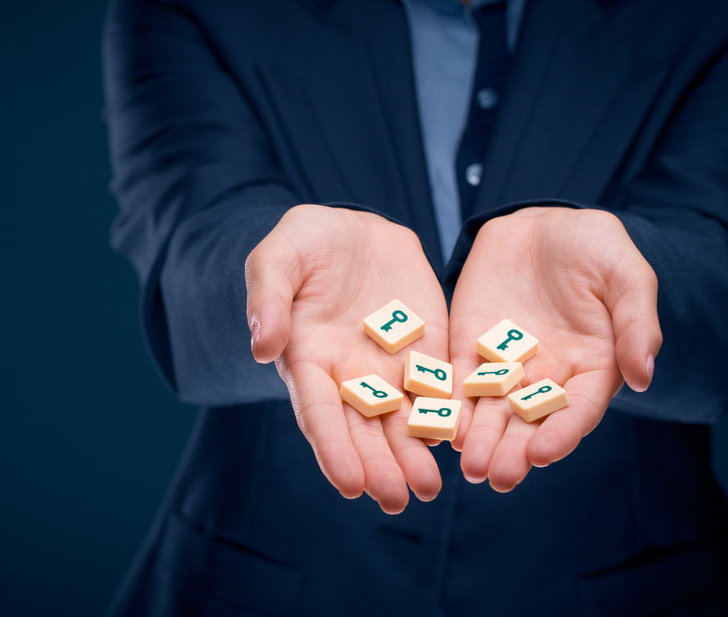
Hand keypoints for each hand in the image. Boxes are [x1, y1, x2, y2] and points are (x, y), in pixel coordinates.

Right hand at [246, 205, 447, 513]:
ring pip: (403, 419)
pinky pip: (441, 386)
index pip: (319, 412)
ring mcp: (389, 366)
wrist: (354, 229)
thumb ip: (269, 299)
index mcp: (307, 359)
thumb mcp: (277, 258)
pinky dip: (451, 414)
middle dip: (379, 465)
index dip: (333, 449)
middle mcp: (348, 375)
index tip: (349, 484)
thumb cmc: (304, 244)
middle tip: (398, 499)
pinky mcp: (427, 350)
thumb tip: (262, 347)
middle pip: (364, 428)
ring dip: (414, 454)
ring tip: (430, 487)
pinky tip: (465, 441)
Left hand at [449, 207, 661, 490]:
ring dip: (479, 438)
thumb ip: (636, 324)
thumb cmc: (596, 248)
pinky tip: (437, 424)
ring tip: (468, 466)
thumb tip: (645, 376)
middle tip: (496, 476)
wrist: (543, 223)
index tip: (543, 455)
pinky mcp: (469, 344)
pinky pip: (456, 378)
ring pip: (491, 409)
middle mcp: (548, 375)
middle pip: (530, 421)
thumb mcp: (626, 276)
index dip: (562, 433)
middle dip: (513, 450)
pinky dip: (448, 402)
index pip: (577, 409)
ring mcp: (506, 362)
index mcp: (592, 367)